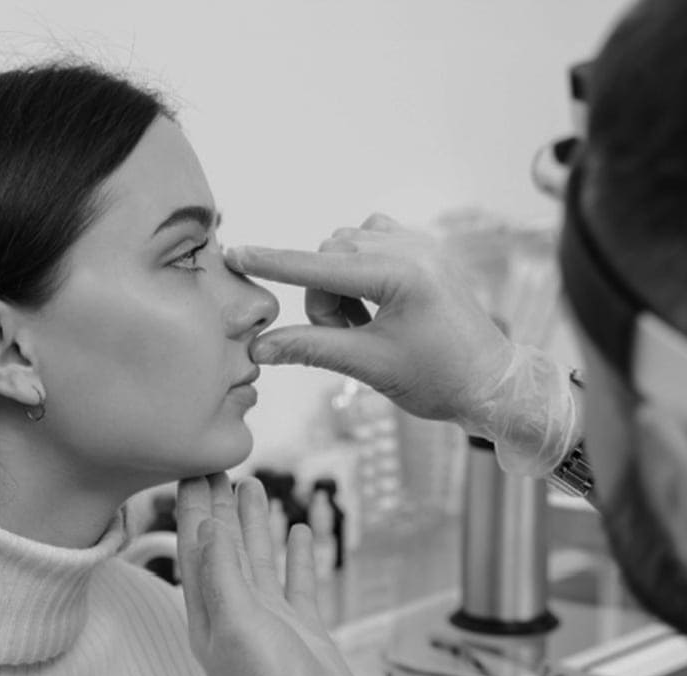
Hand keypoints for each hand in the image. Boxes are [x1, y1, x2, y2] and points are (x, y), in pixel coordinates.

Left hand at [176, 473, 405, 675]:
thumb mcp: (237, 626)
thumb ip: (222, 575)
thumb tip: (205, 525)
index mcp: (207, 615)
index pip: (195, 549)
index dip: (193, 508)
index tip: (192, 469)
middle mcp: (233, 615)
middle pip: (223, 547)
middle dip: (219, 507)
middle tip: (218, 465)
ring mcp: (269, 622)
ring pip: (259, 560)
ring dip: (254, 524)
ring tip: (253, 486)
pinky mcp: (303, 631)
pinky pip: (296, 582)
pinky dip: (295, 556)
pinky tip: (297, 531)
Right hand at [225, 214, 514, 425]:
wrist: (491, 381)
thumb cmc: (439, 379)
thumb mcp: (369, 365)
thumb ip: (310, 349)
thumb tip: (259, 348)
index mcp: (402, 274)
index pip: (319, 267)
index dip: (272, 263)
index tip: (235, 253)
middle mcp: (411, 247)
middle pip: (328, 257)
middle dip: (323, 298)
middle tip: (347, 336)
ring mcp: (419, 243)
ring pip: (345, 249)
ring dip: (338, 286)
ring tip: (365, 326)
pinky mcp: (422, 248)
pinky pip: (369, 242)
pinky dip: (357, 271)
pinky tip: (374, 303)